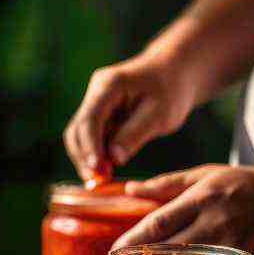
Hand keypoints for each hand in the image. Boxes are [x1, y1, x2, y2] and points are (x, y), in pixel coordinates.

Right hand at [63, 51, 195, 179]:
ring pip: (80, 135)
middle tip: (98, 182)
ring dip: (87, 158)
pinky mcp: (100, 113)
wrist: (176, 72)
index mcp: (110, 85)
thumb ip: (135, 135)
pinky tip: (105, 170)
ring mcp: (96, 102)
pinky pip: (91, 137)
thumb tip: (113, 159)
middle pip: (77, 129)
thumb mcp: (160, 113)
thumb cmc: (171, 89)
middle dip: (84, 157)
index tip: (97, 171)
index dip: (90, 147)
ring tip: (102, 180)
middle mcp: (96, 92)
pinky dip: (95, 154)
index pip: (90, 119)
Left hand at [116, 165, 253, 254]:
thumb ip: (168, 184)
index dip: (133, 242)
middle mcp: (216, 222)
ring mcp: (233, 247)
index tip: (114, 254)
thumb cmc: (250, 186)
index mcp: (204, 197)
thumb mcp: (209, 174)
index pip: (159, 223)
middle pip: (169, 251)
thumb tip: (130, 189)